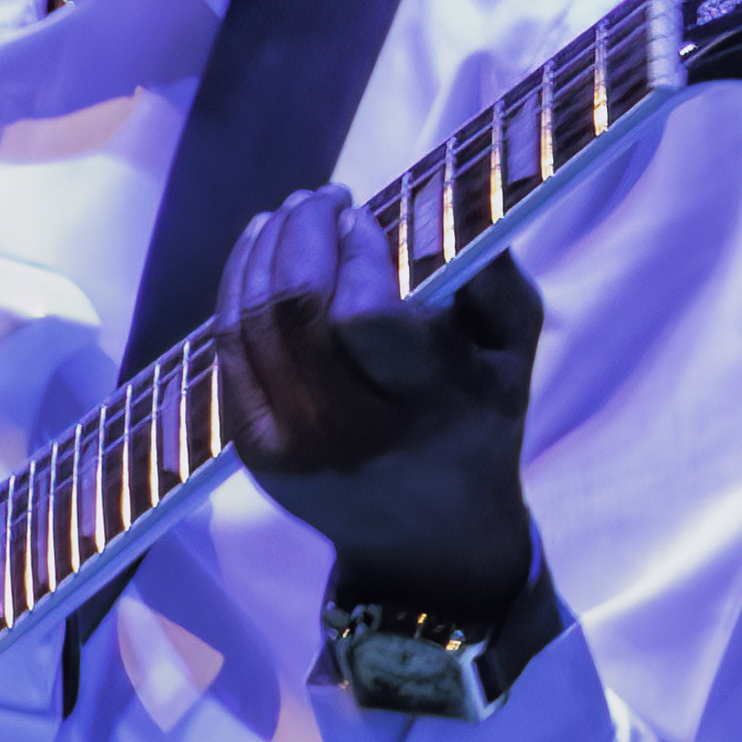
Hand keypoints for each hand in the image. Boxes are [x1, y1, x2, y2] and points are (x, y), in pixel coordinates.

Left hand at [215, 184, 541, 626]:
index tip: (363, 215)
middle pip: (293, 309)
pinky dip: (236, 290)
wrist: (425, 544)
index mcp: (423, 408)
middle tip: (322, 197)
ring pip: (250, 323)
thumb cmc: (477, 429)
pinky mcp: (254, 449)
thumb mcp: (512, 358)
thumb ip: (494, 279)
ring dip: (264, 250)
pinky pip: (229, 351)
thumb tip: (449, 202)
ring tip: (290, 214)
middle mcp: (348, 433)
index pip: (363, 316)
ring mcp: (290, 446)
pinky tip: (257, 253)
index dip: (354, 253)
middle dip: (301, 233)